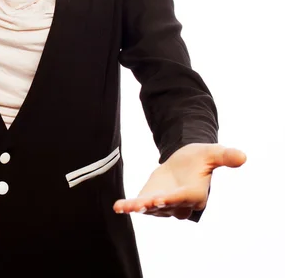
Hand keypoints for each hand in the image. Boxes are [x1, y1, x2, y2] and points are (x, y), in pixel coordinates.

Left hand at [113, 143, 246, 219]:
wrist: (185, 161)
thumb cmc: (200, 157)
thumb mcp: (211, 152)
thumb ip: (224, 156)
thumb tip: (242, 156)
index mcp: (195, 194)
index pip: (183, 198)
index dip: (172, 199)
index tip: (160, 198)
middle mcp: (180, 204)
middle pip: (165, 207)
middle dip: (154, 206)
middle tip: (142, 204)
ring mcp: (164, 204)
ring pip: (151, 208)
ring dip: (138, 207)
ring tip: (126, 206)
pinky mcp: (151, 200)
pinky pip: (139, 205)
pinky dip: (129, 207)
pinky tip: (118, 207)